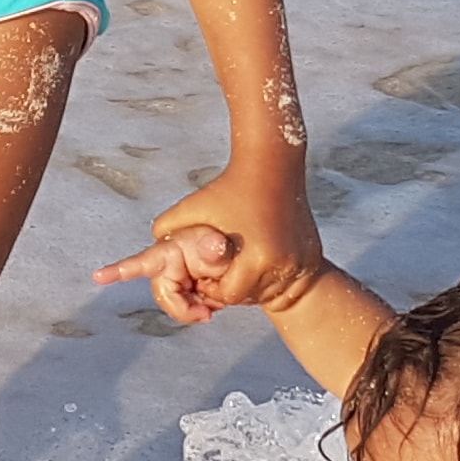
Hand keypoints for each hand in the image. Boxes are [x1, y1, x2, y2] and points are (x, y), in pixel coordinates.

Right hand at [94, 222, 239, 322]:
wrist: (258, 232)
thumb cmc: (238, 225)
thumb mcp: (232, 236)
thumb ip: (219, 248)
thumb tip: (215, 247)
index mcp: (171, 247)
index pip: (143, 261)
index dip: (120, 270)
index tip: (99, 277)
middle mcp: (172, 261)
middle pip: (167, 296)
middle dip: (184, 308)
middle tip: (208, 313)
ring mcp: (182, 273)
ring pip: (183, 302)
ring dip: (200, 306)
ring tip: (220, 297)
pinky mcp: (192, 283)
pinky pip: (194, 302)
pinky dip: (206, 304)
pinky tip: (218, 298)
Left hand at [154, 154, 324, 317]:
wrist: (274, 164)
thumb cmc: (229, 186)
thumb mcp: (192, 208)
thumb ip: (165, 232)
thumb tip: (146, 259)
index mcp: (256, 257)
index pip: (227, 295)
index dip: (211, 289)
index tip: (205, 275)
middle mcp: (284, 264)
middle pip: (250, 297)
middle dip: (232, 288)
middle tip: (221, 271)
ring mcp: (302, 261)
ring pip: (271, 290)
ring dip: (253, 284)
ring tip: (240, 263)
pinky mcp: (313, 255)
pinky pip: (289, 279)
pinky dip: (272, 274)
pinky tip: (260, 255)